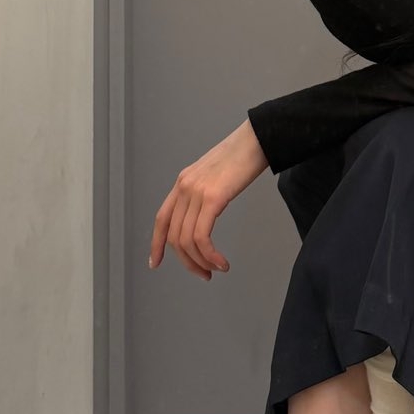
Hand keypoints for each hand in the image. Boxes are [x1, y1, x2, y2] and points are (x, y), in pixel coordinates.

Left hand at [149, 120, 269, 280]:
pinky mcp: (212, 198)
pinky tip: (222, 261)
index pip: (161, 219)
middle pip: (174, 236)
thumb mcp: (213, 174)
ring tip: (216, 269)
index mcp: (183, 182)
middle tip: (204, 274)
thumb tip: (204, 215)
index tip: (156, 262)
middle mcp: (184, 187)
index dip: (157, 244)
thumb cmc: (242, 156)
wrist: (257, 139)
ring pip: (187, 240)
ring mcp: (196, 192)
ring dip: (201, 262)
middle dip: (187, 262)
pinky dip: (210, 255)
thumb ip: (203, 192)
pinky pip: (202, 237)